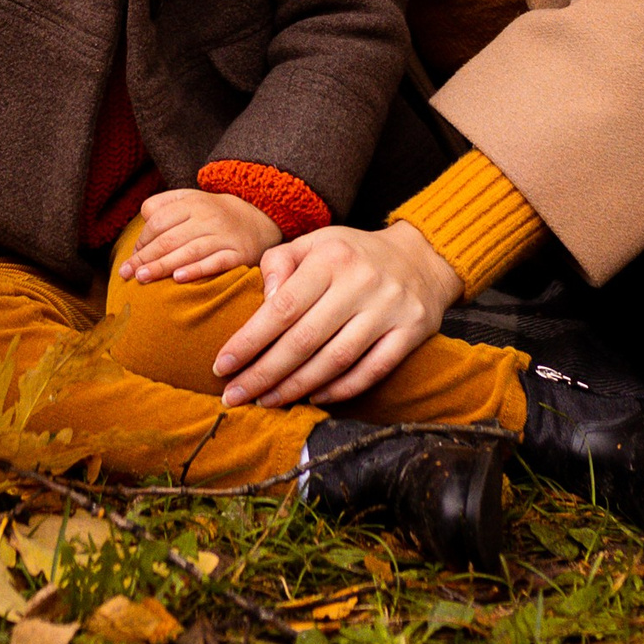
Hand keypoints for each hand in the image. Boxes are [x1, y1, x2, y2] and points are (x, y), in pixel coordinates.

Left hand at [123, 188, 282, 284]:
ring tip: (143, 278)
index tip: (132, 259)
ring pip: (189, 251)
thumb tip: (139, 229)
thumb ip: (162, 206)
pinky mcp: (238, 253)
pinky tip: (179, 278)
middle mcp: (207, 217)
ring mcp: (224, 235)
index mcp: (192, 203)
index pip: (158, 221)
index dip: (142, 241)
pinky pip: (216, 262)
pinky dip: (197, 270)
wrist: (259, 217)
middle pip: (169, 238)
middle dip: (145, 257)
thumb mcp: (189, 200)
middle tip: (127, 274)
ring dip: (163, 265)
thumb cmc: (212, 214)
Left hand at [210, 220, 461, 409]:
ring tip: (266, 401)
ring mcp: (389, 308)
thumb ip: (280, 262)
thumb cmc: (353, 254)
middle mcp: (361, 281)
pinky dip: (341, 389)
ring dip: (296, 387)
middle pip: (304, 340)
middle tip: (235, 396)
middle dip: (264, 374)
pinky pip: (371, 370)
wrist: (421, 258)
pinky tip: (314, 397)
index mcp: (331, 256)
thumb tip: (263, 301)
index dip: (249, 341)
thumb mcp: (315, 242)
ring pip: (335, 360)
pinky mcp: (411, 331)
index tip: (222, 366)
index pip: (282, 307)